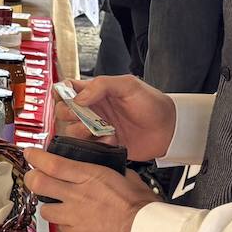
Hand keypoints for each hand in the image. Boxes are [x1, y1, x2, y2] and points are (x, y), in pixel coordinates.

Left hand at [23, 149, 159, 231]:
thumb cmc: (143, 207)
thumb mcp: (128, 179)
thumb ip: (113, 172)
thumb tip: (110, 168)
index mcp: (90, 176)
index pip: (53, 163)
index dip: (36, 158)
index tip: (30, 154)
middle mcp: (77, 195)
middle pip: (39, 184)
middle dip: (31, 178)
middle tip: (32, 177)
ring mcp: (74, 217)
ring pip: (44, 209)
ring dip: (47, 205)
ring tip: (55, 203)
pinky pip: (60, 228)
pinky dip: (62, 223)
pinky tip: (71, 221)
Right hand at [53, 75, 175, 160]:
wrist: (169, 130)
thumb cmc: (152, 103)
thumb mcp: (128, 85)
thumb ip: (101, 85)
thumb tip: (78, 98)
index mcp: (96, 91)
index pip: (67, 88)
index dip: (62, 93)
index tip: (67, 98)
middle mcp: (92, 109)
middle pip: (64, 111)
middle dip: (68, 114)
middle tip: (80, 116)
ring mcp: (96, 128)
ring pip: (72, 131)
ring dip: (81, 131)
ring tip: (98, 131)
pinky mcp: (102, 144)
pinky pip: (87, 147)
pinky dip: (95, 144)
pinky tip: (111, 140)